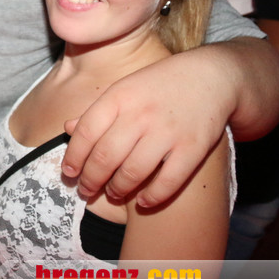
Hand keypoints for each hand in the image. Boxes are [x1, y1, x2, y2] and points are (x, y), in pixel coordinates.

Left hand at [61, 47, 232, 207]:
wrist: (210, 77)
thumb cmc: (159, 85)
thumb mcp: (124, 88)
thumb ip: (98, 111)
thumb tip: (67, 129)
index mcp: (119, 96)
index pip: (86, 132)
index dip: (74, 157)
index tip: (68, 173)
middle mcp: (140, 114)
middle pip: (106, 156)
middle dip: (91, 179)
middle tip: (86, 190)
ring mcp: (167, 131)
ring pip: (133, 172)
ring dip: (118, 189)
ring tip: (112, 194)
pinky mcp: (193, 148)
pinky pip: (168, 181)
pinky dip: (152, 196)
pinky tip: (142, 202)